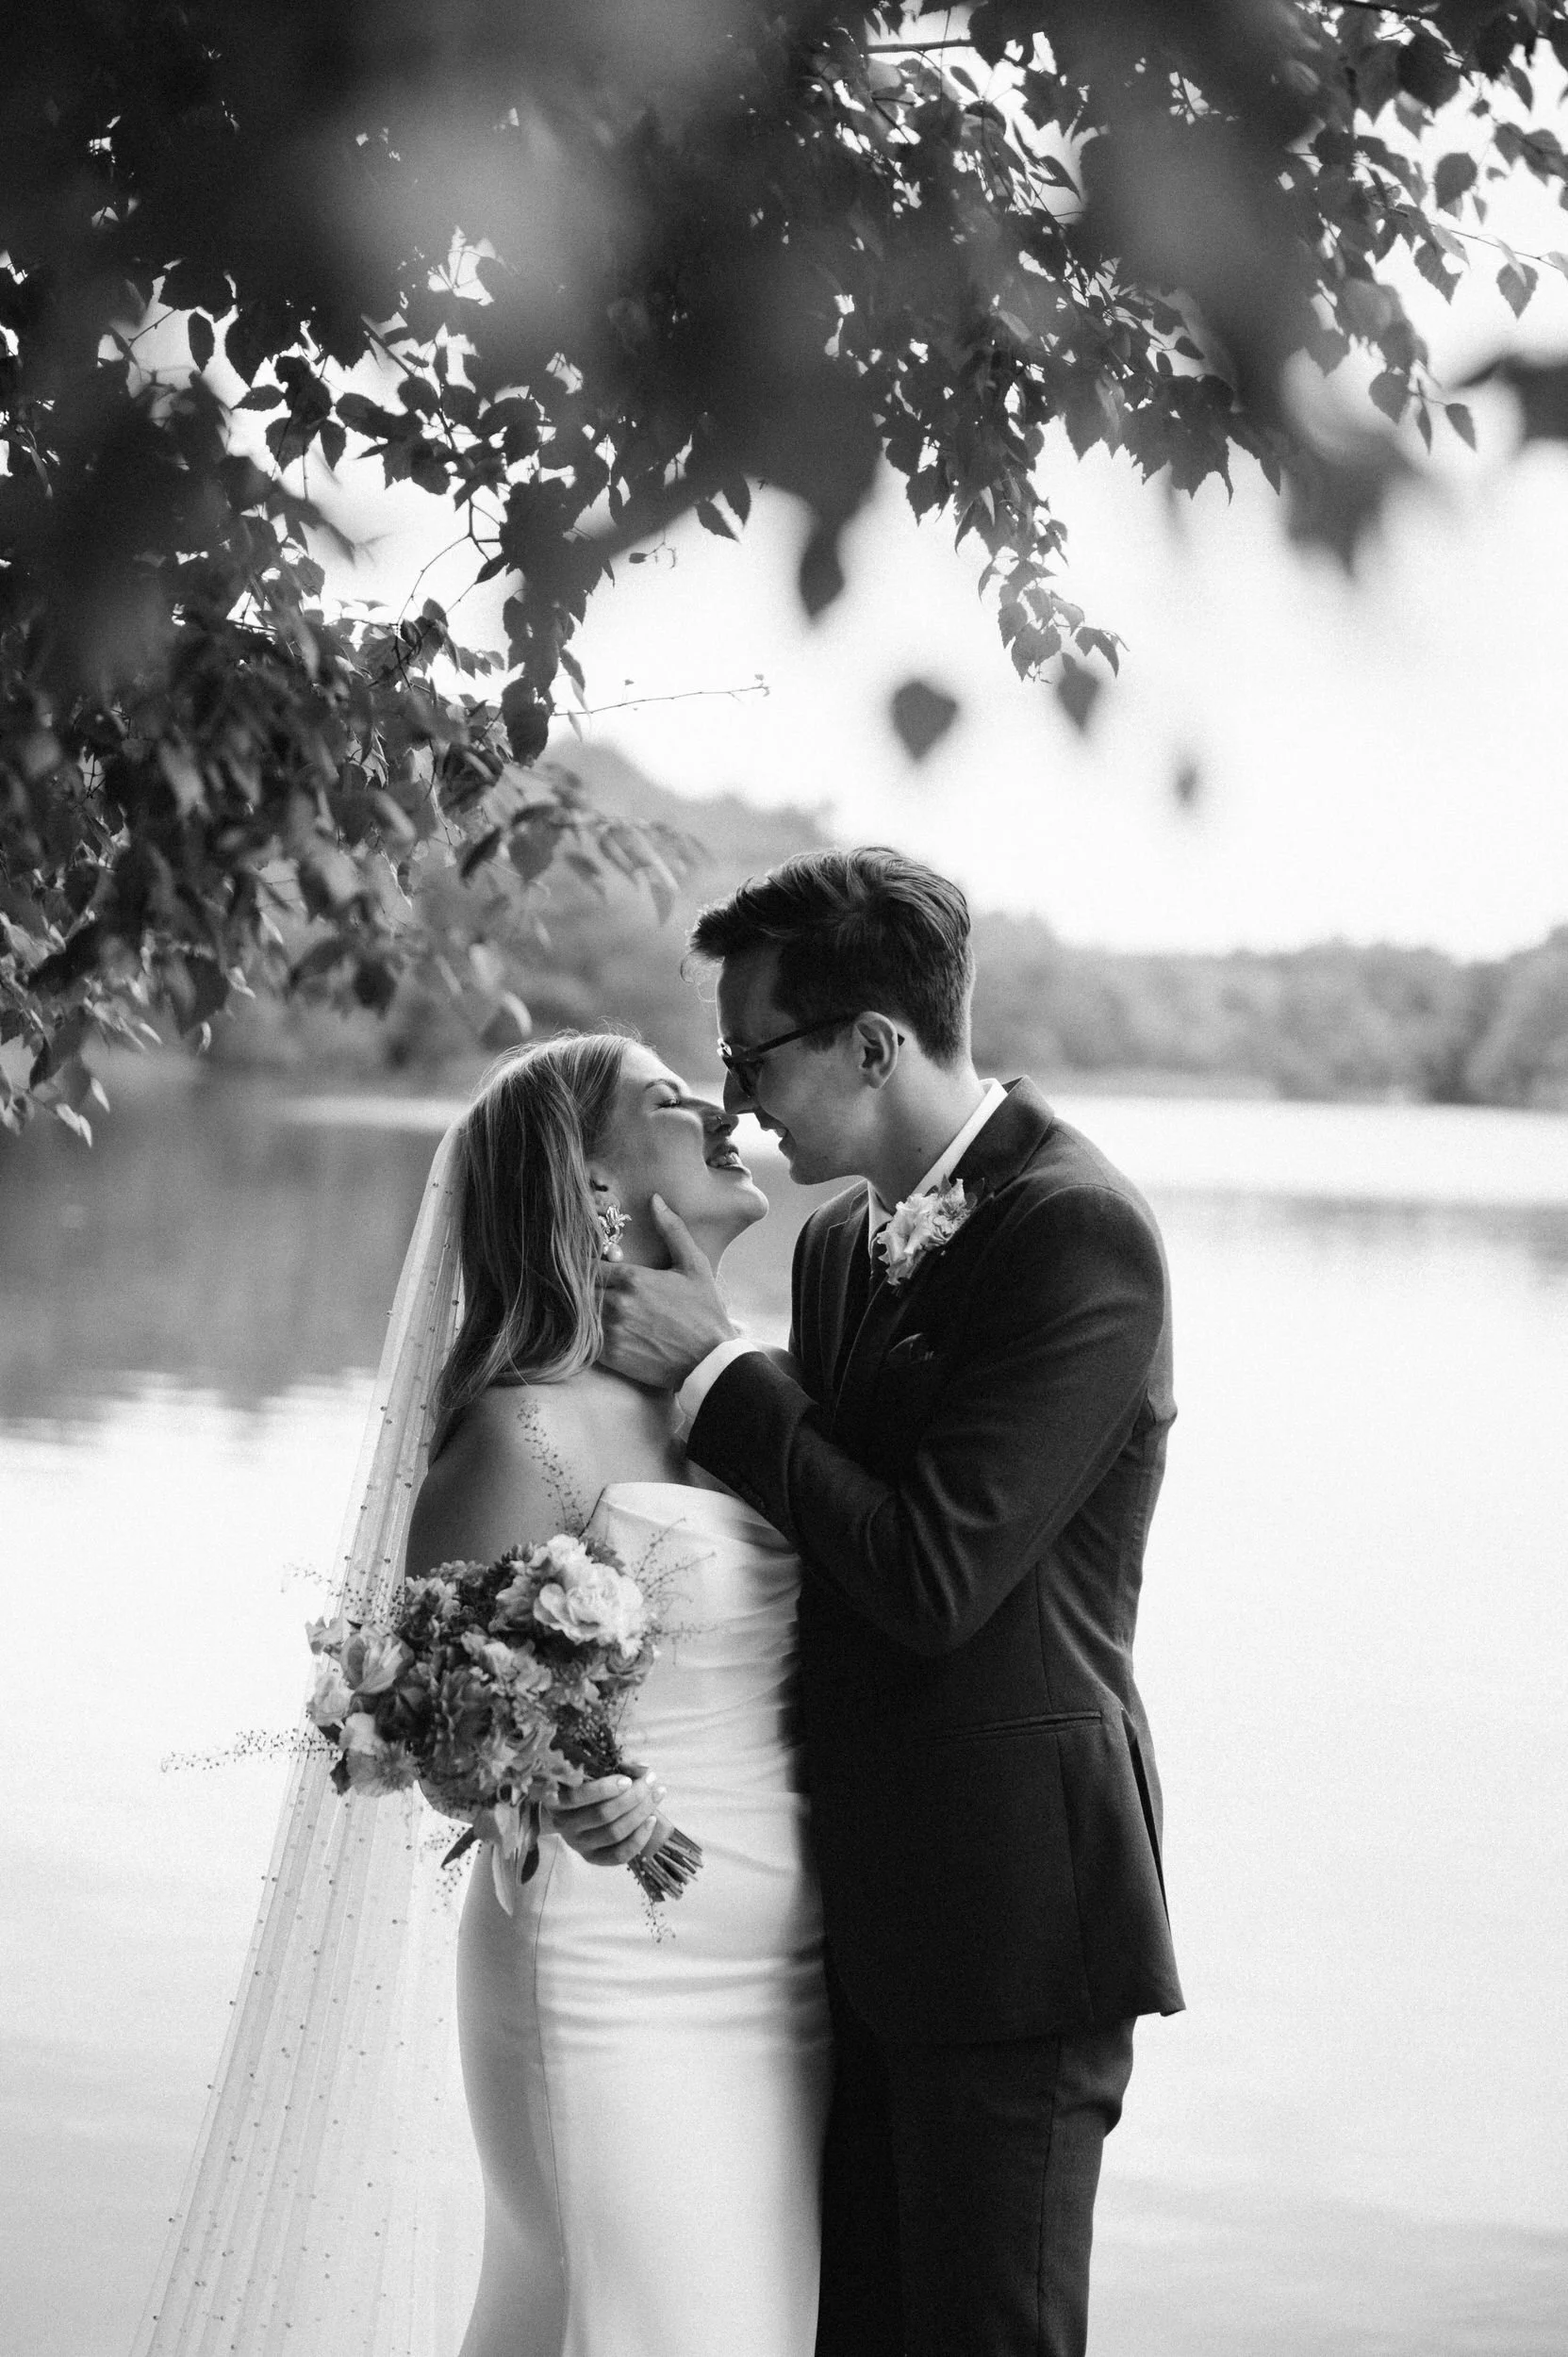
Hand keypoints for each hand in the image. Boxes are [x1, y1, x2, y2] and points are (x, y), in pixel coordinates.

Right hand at [549, 1763, 666, 1866]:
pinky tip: (652, 1820)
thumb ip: (614, 1765)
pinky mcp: (592, 1858)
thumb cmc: (583, 1783)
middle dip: (633, 1796)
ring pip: (614, 1833)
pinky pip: (619, 1855)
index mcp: (556, 1800)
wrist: (569, 1812)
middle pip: (603, 1814)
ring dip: (641, 1812)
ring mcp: (578, 1844)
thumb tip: (643, 1767)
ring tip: (657, 1794)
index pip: (577, 1797)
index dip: (604, 1789)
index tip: (627, 1779)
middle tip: (651, 1780)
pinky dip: (639, 1838)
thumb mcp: (590, 1770)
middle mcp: (564, 1825)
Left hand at [595, 1195, 737, 1389]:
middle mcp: (617, 1303)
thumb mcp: (694, 1265)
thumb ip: (672, 1231)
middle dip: (579, 1285)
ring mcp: (612, 1330)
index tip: (588, 1264)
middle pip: (578, 1288)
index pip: (588, 1264)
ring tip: (583, 1306)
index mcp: (633, 1278)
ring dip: (579, 1308)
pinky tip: (591, 1329)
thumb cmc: (705, 1312)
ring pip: (578, 1313)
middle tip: (581, 1285)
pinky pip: (583, 1338)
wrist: (710, 1360)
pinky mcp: (611, 1355)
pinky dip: (583, 1332)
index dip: (584, 1263)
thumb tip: (655, 1200)